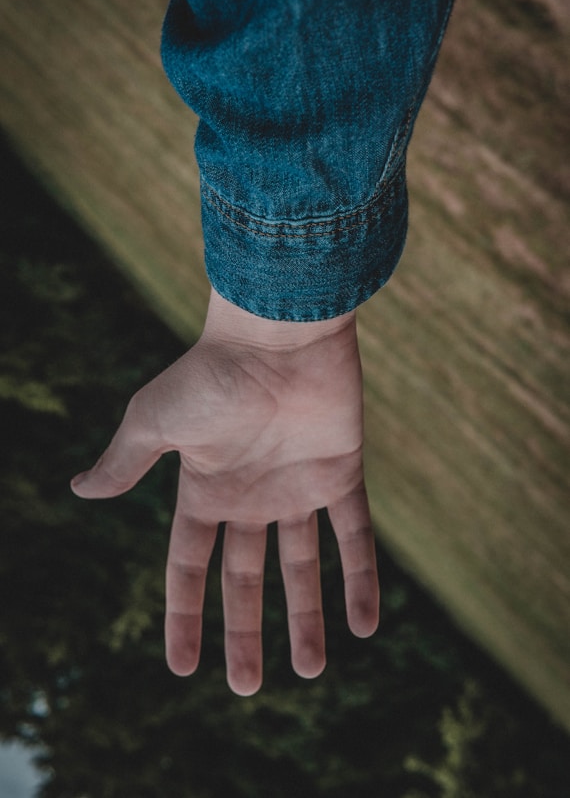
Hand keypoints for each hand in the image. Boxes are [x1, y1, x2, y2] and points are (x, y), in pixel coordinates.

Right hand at [71, 288, 378, 694]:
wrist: (279, 332)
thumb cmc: (211, 374)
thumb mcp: (154, 423)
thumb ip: (124, 461)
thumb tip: (77, 489)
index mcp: (204, 490)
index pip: (188, 566)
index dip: (184, 615)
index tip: (184, 667)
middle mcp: (250, 496)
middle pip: (245, 578)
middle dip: (245, 632)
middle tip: (245, 688)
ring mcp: (297, 487)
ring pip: (302, 566)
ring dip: (307, 617)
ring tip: (311, 670)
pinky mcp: (341, 474)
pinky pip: (356, 536)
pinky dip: (362, 578)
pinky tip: (368, 625)